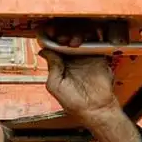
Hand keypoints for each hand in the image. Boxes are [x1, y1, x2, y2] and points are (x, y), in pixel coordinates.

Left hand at [39, 26, 141, 141]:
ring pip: (78, 34)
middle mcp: (71, 57)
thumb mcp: (55, 86)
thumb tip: (45, 51)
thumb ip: (51, 67)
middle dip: (61, 32)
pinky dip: (89, 34)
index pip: (52, 44)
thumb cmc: (74, 102)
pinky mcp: (97, 55)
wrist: (95, 109)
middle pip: (64, 35)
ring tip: (72, 42)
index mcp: (58, 63)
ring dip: (74, 32)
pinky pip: (94, 39)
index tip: (47, 32)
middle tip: (61, 37)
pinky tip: (82, 39)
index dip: (48, 36)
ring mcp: (84, 55)